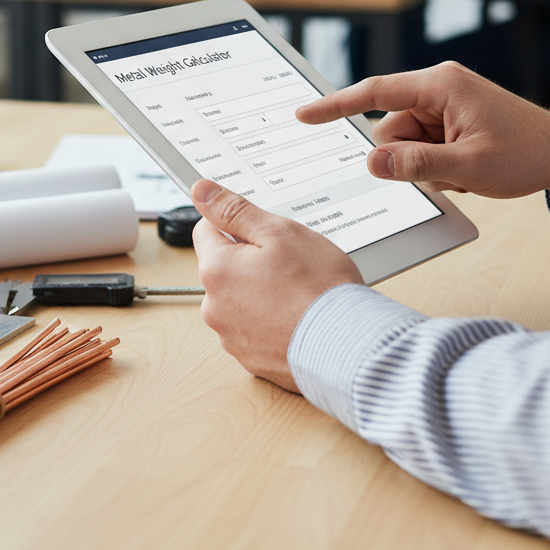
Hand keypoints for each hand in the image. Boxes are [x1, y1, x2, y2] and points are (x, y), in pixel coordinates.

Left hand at [191, 179, 363, 392]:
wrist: (348, 347)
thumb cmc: (318, 288)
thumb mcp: (280, 233)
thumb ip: (235, 211)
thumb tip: (201, 191)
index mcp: (216, 270)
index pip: (206, 229)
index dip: (236, 224)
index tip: (262, 232)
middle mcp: (213, 306)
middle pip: (223, 267)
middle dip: (249, 260)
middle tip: (288, 263)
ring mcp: (231, 336)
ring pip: (238, 298)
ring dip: (259, 292)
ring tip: (297, 293)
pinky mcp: (250, 358)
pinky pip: (253, 328)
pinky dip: (269, 321)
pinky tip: (296, 317)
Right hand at [295, 62, 549, 197]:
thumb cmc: (526, 154)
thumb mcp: (467, 167)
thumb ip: (415, 165)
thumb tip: (371, 163)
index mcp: (439, 85)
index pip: (374, 93)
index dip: (335, 106)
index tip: (304, 114)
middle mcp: (438, 87)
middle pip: (390, 127)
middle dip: (408, 156)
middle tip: (447, 171)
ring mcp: (445, 103)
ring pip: (405, 141)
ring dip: (425, 163)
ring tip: (464, 171)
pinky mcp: (452, 118)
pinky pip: (423, 145)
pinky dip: (437, 163)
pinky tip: (467, 168)